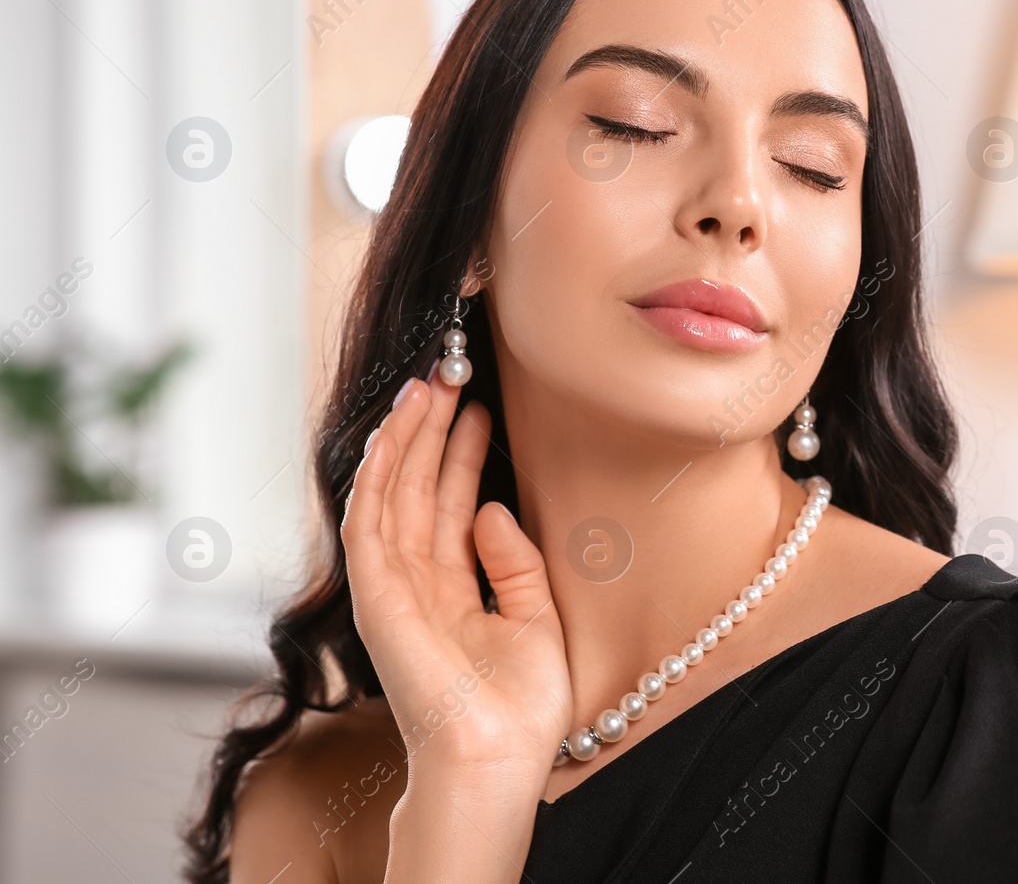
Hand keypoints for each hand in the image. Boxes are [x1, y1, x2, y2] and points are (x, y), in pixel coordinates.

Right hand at [342, 370, 571, 776]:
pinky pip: (368, 522)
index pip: (449, 503)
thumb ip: (513, 561)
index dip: (461, 453)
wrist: (497, 756)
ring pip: (389, 493)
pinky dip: (379, 476)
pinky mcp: (375, 596)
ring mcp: (390, 588)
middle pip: (417, 488)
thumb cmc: (520, 705)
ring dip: (405, 438)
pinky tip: (396, 434)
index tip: (478, 404)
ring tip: (428, 386)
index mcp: (451, 589)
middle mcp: (414, 583)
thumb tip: (493, 508)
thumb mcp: (536, 615)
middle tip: (451, 373)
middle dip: (432, 430)